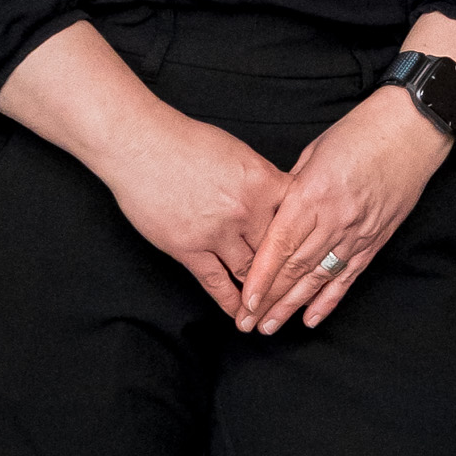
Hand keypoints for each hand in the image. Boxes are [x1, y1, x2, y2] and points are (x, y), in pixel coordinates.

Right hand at [93, 106, 288, 314]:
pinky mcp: (189, 248)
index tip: (315, 259)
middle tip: (297, 297)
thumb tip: (276, 201)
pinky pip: (216, 283)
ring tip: (270, 314)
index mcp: (263, 182)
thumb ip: (261, 181)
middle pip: (277, 251)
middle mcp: (246, 210)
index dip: (306, 241)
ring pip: (250, 273)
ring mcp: (218, 232)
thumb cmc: (186, 141)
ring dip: (261, 296)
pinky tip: (240, 315)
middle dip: (288, 276)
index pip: (296, 220)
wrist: (141, 145)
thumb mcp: (238, 153)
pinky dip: (231, 302)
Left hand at [234, 87, 449, 336]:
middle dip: (268, 299)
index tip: (244, 300)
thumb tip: (274, 213)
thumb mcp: (313, 153)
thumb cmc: (359, 133)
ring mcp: (357, 232)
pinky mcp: (376, 239)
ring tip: (270, 326)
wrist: (410, 131)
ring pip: (318, 278)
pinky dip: (329, 299)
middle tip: (247, 322)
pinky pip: (348, 276)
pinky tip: (311, 318)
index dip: (260, 277)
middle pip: (295, 268)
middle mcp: (334, 219)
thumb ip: (291, 188)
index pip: (279, 245)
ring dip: (292, 305)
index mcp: (312, 194)